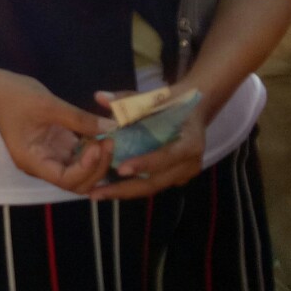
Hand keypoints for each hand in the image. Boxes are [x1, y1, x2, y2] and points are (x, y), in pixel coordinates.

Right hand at [0, 70, 113, 194]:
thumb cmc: (15, 96)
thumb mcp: (48, 104)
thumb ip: (79, 118)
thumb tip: (111, 127)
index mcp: (32, 160)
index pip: (64, 179)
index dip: (85, 168)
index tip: (97, 146)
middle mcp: (42, 163)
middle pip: (76, 182)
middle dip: (96, 167)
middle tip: (109, 142)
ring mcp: (51, 155)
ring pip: (81, 171)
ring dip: (97, 160)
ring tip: (108, 137)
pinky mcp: (57, 145)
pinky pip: (79, 155)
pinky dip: (93, 149)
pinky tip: (102, 134)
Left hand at [89, 90, 205, 200]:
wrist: (194, 110)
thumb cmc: (172, 102)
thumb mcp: (153, 97)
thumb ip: (127, 99)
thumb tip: (99, 97)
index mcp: (190, 141)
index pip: (168, 156)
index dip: (145, 163)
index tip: (121, 169)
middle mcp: (190, 163)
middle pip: (157, 181)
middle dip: (125, 188)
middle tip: (96, 192)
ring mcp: (184, 174)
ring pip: (152, 187)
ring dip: (124, 192)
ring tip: (96, 194)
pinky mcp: (176, 179)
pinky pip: (152, 185)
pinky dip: (131, 188)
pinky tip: (108, 189)